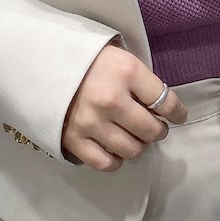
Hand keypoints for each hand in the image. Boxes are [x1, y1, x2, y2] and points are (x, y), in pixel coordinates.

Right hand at [61, 45, 187, 172]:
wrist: (41, 62)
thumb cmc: (87, 58)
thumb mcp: (120, 57)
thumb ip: (141, 80)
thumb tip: (162, 107)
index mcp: (126, 72)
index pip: (165, 101)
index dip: (177, 112)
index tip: (178, 116)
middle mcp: (111, 99)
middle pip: (151, 130)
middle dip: (159, 130)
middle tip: (155, 126)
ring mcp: (91, 122)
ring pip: (132, 149)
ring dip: (139, 145)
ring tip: (135, 136)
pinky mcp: (73, 139)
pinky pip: (105, 163)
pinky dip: (116, 160)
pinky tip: (116, 149)